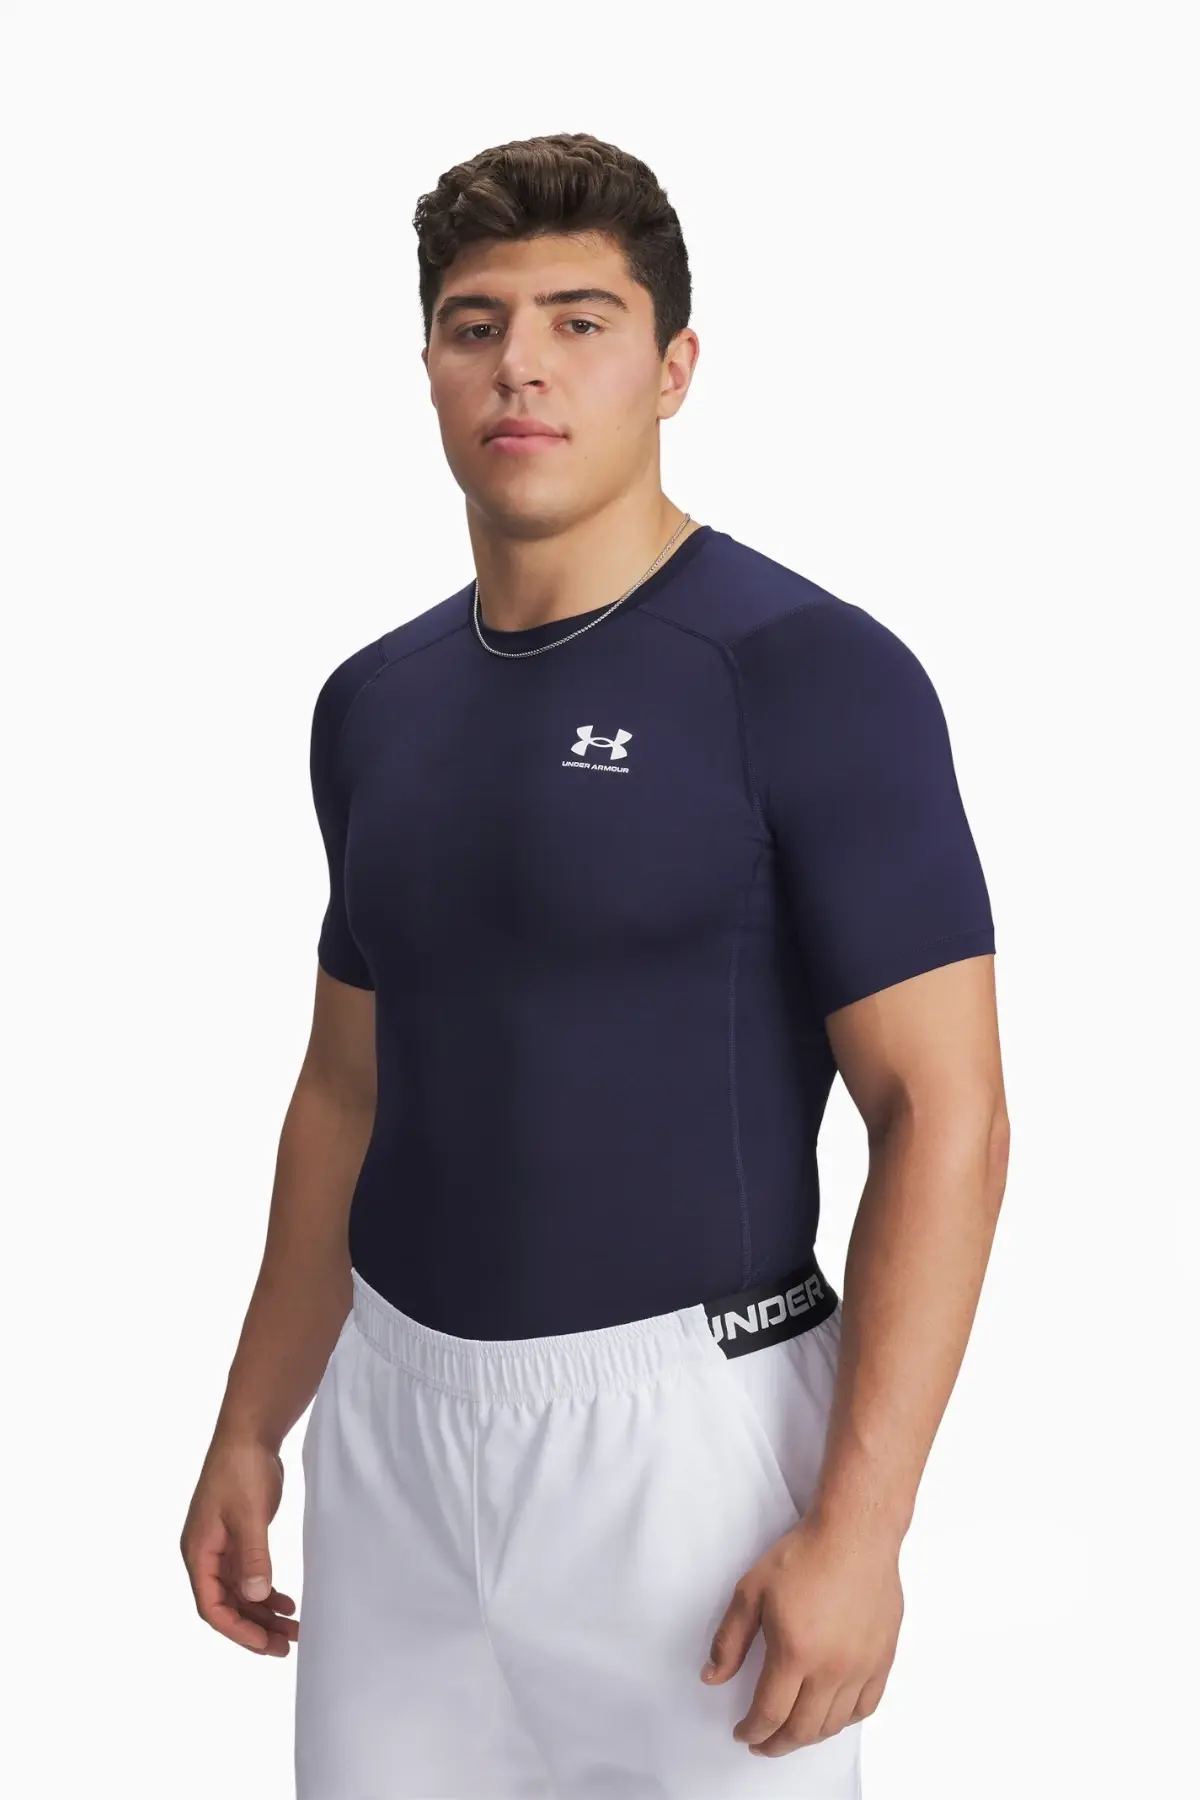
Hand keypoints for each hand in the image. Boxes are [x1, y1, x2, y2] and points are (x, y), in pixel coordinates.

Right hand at [180, 1435, 298, 1655]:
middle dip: (254, 1628)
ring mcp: (222, 1548)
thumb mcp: (249, 1513)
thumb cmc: (241, 1469)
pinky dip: (266, 1592)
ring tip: (293, 1629)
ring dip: (263, 1613)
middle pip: (227, 1605)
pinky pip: (249, 1577)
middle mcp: (206, 1555)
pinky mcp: (238, 1539)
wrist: (249, 1434)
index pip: (212, 1606)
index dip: (237, 1630)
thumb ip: (253, 1555)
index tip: (265, 1644)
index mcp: (199, 1552)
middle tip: (286, 1645)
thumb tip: (257, 1597)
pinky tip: (286, 1602)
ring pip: (240, 1594)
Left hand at [700, 1513, 902, 1756]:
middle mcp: (832, 1668)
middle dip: (777, 1744)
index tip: (742, 1732)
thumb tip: (712, 1677)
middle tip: (762, 1743)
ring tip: (791, 1731)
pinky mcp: (883, 1659)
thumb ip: (730, 1639)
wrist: (854, 1535)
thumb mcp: (751, 1591)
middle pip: (803, 1729)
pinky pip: (865, 1707)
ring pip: (834, 1724)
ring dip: (808, 1736)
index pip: (770, 1713)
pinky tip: (829, 1715)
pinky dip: (844, 1720)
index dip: (752, 1731)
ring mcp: (862, 1667)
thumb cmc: (804, 1556)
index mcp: (795, 1652)